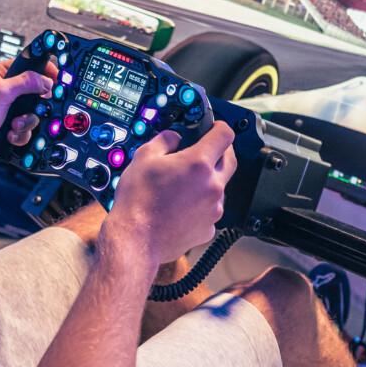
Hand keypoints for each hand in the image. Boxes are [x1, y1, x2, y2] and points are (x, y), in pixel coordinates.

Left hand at [0, 59, 55, 170]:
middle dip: (33, 104)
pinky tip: (8, 134)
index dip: (42, 70)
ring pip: (31, 114)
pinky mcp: (8, 128)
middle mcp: (2, 92)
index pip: (26, 65)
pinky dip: (19, 134)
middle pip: (33, 92)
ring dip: (25, 122)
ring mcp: (5, 111)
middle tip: (31, 107)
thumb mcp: (1, 92)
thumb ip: (26, 82)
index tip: (55, 78)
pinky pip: (25, 130)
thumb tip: (45, 81)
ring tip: (13, 124)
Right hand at [102, 122, 237, 268]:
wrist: (135, 239)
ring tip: (183, 185)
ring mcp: (213, 209)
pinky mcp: (209, 228)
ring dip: (209, 181)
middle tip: (204, 151)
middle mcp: (212, 186)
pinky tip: (181, 206)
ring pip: (220, 187)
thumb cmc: (137, 202)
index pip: (225, 135)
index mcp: (198, 164)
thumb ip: (166, 139)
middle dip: (220, 151)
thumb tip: (175, 138)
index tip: (215, 128)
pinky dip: (201, 205)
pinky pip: (211, 210)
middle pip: (230, 160)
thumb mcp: (144, 156)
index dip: (220, 127)